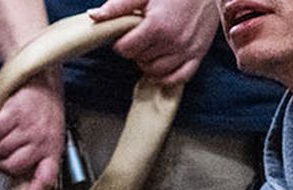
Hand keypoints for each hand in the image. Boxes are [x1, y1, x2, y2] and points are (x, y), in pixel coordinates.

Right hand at [0, 72, 64, 189]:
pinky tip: (3, 123)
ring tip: (10, 133)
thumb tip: (18, 182)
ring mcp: (27, 128)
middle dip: (4, 163)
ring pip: (0, 151)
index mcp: (52, 152)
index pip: (43, 182)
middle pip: (11, 167)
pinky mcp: (13, 115)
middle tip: (8, 151)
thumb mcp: (49, 139)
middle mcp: (41, 142)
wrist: (42, 83)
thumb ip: (38, 160)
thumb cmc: (44, 115)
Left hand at [90, 0, 219, 84]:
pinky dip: (168, 77)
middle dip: (136, 50)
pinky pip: (179, 78)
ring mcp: (186, 51)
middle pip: (140, 61)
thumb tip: (94, 16)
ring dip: (149, 63)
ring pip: (156, 72)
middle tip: (142, 36)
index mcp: (156, 26)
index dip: (122, 43)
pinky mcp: (198, 55)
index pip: (125, 49)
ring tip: (152, 47)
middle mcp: (172, 42)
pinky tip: (162, 67)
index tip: (127, 35)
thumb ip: (118, 5)